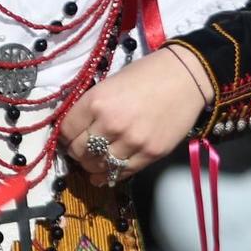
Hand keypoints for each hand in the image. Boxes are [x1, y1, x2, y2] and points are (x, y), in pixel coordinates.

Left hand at [59, 47, 210, 185]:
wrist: (185, 78)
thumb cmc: (146, 75)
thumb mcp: (110, 84)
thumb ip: (92, 107)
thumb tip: (75, 130)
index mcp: (97, 101)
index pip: (67, 130)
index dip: (65, 136)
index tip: (69, 137)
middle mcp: (111, 124)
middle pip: (80, 151)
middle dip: (76, 153)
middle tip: (81, 150)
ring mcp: (131, 142)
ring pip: (98, 166)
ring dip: (92, 166)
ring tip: (94, 161)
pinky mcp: (150, 154)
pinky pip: (122, 172)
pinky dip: (110, 175)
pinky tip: (105, 174)